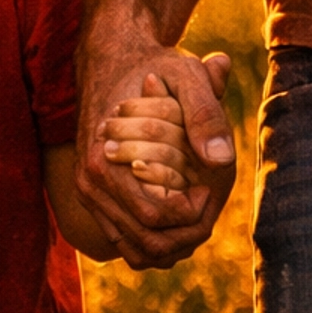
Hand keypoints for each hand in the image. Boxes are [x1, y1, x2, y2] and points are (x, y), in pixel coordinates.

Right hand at [75, 41, 233, 269]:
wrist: (113, 62)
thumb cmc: (156, 67)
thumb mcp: (187, 76)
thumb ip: (206, 113)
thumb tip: (221, 161)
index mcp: (106, 161)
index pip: (155, 219)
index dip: (193, 213)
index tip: (208, 188)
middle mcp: (91, 184)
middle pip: (147, 243)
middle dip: (188, 234)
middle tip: (209, 204)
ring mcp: (90, 194)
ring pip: (136, 250)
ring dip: (174, 244)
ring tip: (199, 215)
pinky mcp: (95, 197)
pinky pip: (126, 240)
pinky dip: (157, 240)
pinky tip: (181, 218)